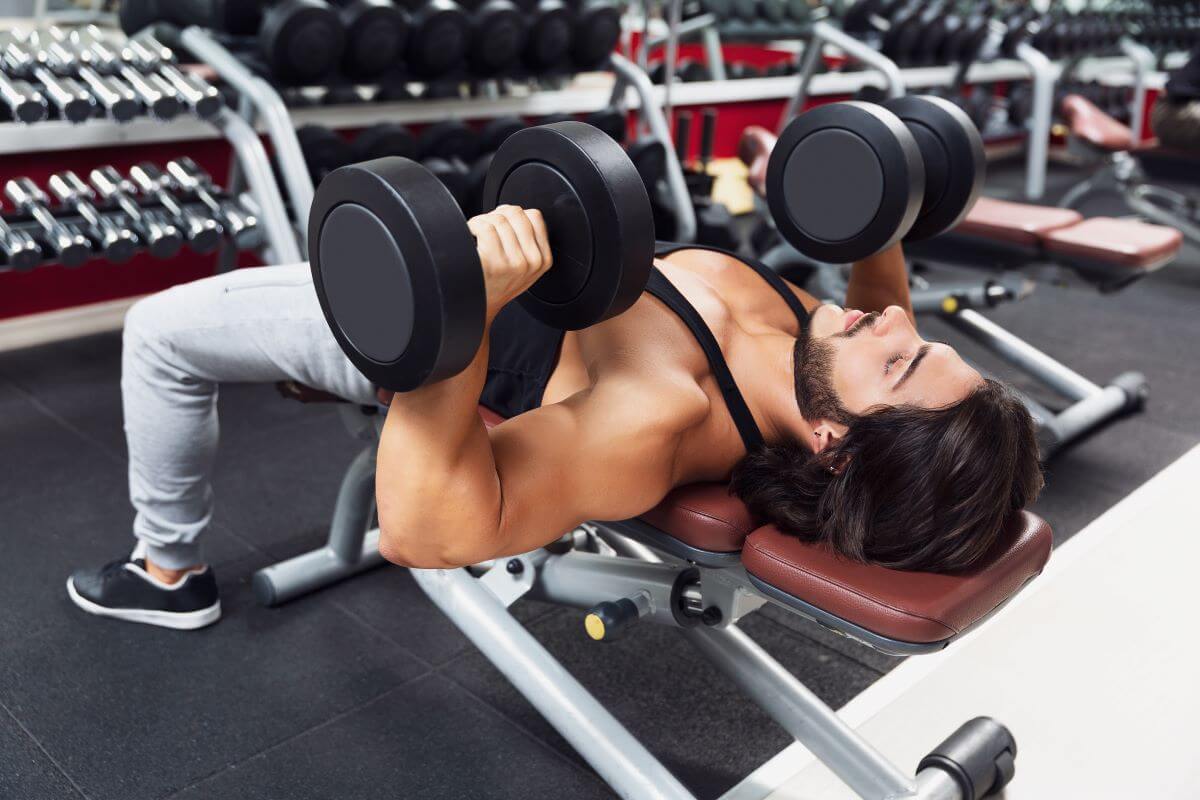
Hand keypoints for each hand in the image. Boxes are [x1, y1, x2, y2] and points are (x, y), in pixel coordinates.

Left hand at [466, 205, 552, 319]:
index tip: (504, 223)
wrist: (480, 307)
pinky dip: (474, 226)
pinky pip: (485, 228)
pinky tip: (471, 235)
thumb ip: (529, 242)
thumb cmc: (499, 284)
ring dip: (483, 221)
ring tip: (478, 233)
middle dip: (498, 215)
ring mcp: (513, 263)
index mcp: (543, 259)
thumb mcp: (526, 267)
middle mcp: (531, 262)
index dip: (515, 215)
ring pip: (498, 220)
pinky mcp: (493, 263)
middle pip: (515, 214)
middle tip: (487, 227)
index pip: (535, 216)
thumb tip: (516, 212)